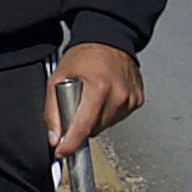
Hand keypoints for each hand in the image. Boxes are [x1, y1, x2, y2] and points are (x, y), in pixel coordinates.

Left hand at [45, 41, 142, 156]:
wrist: (109, 39)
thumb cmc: (84, 56)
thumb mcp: (58, 78)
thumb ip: (53, 111)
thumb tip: (55, 138)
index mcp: (98, 87)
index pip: (84, 126)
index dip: (71, 143)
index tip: (63, 152)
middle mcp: (118, 94)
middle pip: (94, 129)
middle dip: (82, 123)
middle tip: (79, 101)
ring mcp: (131, 99)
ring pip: (106, 125)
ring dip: (96, 118)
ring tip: (93, 96)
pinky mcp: (138, 101)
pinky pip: (118, 117)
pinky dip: (108, 112)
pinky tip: (106, 96)